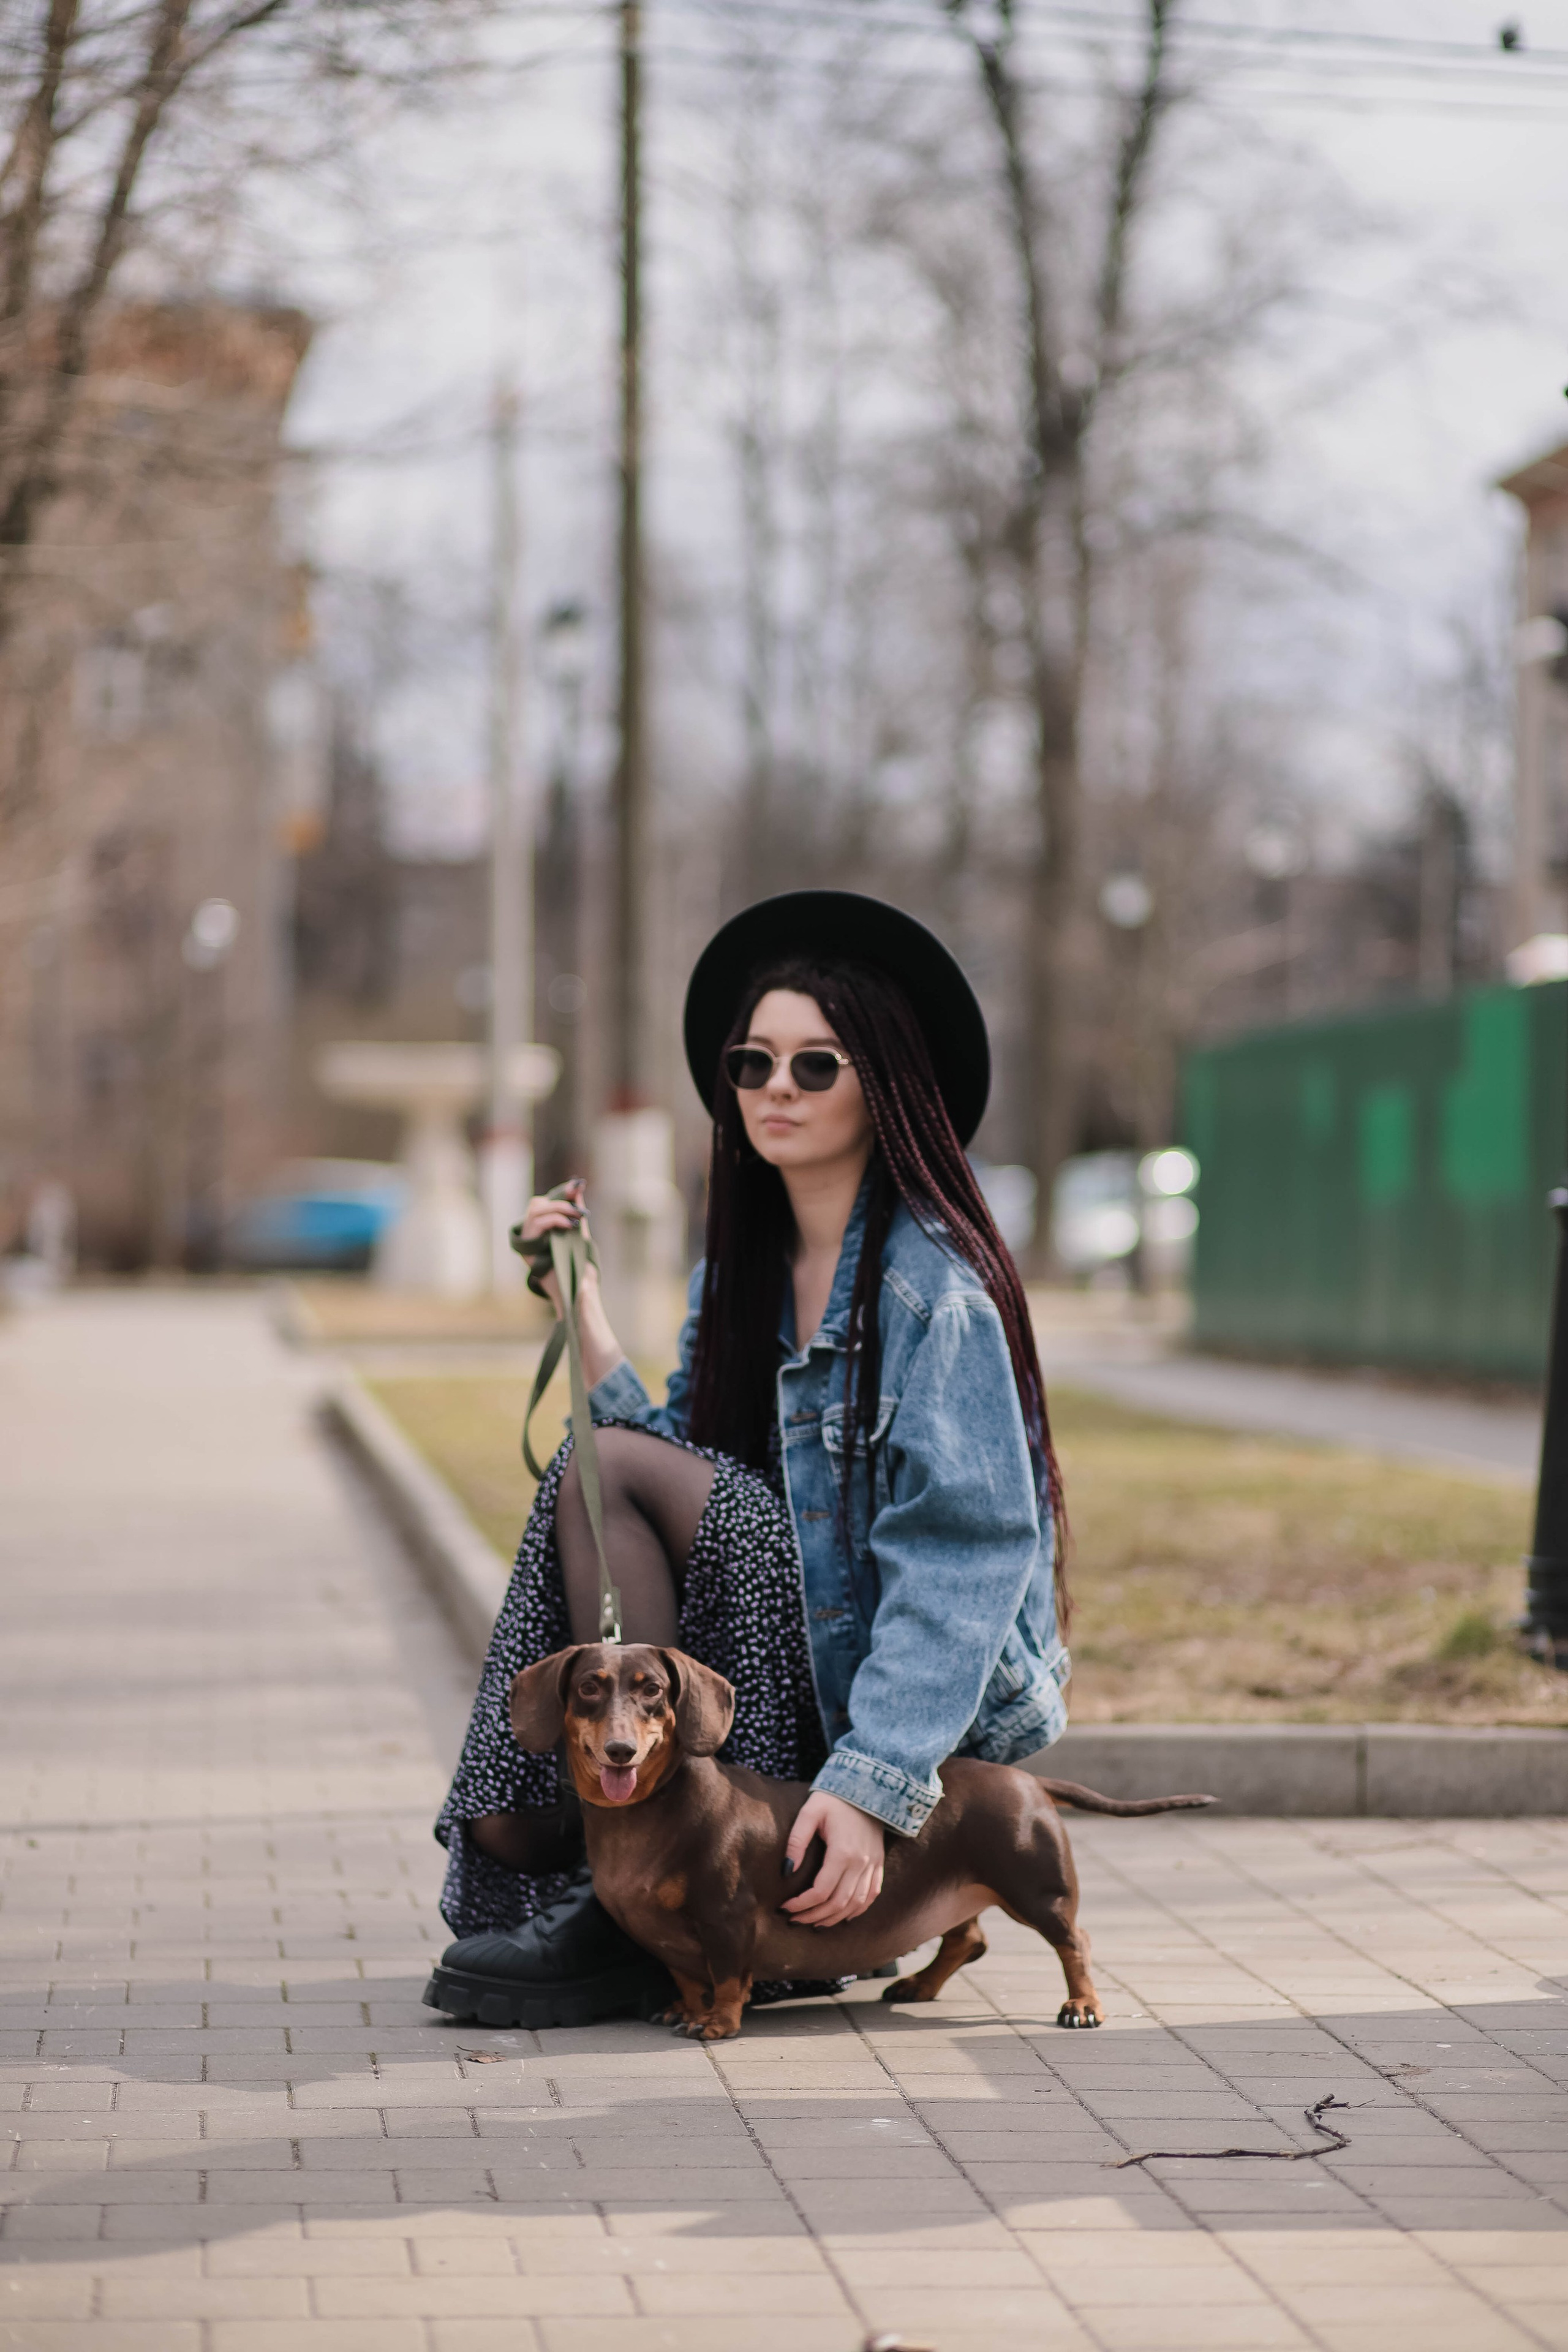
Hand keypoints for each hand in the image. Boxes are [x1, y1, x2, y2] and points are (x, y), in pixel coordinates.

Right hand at [516, 1178, 588, 1315]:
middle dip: (559, 1201)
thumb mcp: (578, 1232)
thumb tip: (577, 1186)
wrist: (577, 1289)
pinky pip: (536, 1226)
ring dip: (558, 1209)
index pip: (545, 1202)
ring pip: (535, 1212)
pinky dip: (554, 1220)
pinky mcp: (527, 1251)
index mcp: (542, 1228)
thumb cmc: (578, 1264)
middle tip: (578, 1208)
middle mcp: (531, 1233)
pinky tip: (568, 1225)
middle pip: (536, 1204)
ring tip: (575, 1217)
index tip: (577, 1185)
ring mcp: (527, 1242)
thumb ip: (575, 1210)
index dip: (560, 1192)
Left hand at [781, 1790, 884, 1927]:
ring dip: (833, 1917)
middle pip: (837, 1903)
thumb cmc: (833, 1798)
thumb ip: (796, 1841)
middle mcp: (861, 1863)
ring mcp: (873, 1865)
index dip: (801, 1904)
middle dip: (813, 1915)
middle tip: (794, 1920)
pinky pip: (871, 1895)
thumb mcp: (809, 1812)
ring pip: (855, 1904)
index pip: (821, 1891)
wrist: (866, 1785)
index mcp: (842, 1852)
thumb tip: (786, 1871)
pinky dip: (857, 1910)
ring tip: (814, 1922)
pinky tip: (843, 1916)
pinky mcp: (879, 1863)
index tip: (785, 1907)